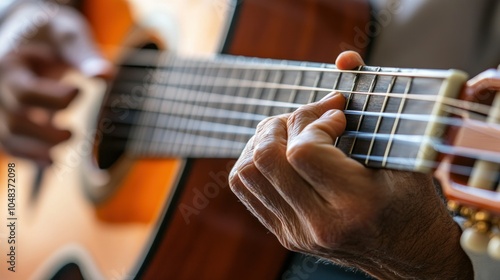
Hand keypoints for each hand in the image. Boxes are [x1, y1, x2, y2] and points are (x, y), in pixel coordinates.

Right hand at [0, 2, 112, 165]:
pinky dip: (29, 157)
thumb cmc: (50, 34)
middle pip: (16, 118)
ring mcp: (2, 106)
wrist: (30, 36)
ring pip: (9, 138)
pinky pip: (11, 144)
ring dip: (38, 150)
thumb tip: (105, 75)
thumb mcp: (66, 32)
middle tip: (74, 133)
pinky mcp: (10, 119)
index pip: (25, 90)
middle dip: (47, 131)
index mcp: (10, 64)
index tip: (81, 91)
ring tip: (66, 146)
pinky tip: (52, 163)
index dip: (53, 98)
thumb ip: (82, 52)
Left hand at [229, 51, 472, 278]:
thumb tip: (345, 58)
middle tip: (309, 117)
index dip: (315, 121)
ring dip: (263, 140)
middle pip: (266, 159)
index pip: (303, 150)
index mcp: (354, 205)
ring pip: (246, 173)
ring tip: (291, 130)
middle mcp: (318, 224)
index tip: (338, 115)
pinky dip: (255, 159)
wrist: (410, 258)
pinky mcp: (284, 233)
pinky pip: (246, 188)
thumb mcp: (406, 157)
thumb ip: (375, 107)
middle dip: (283, 123)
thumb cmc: (414, 206)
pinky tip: (280, 150)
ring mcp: (295, 232)